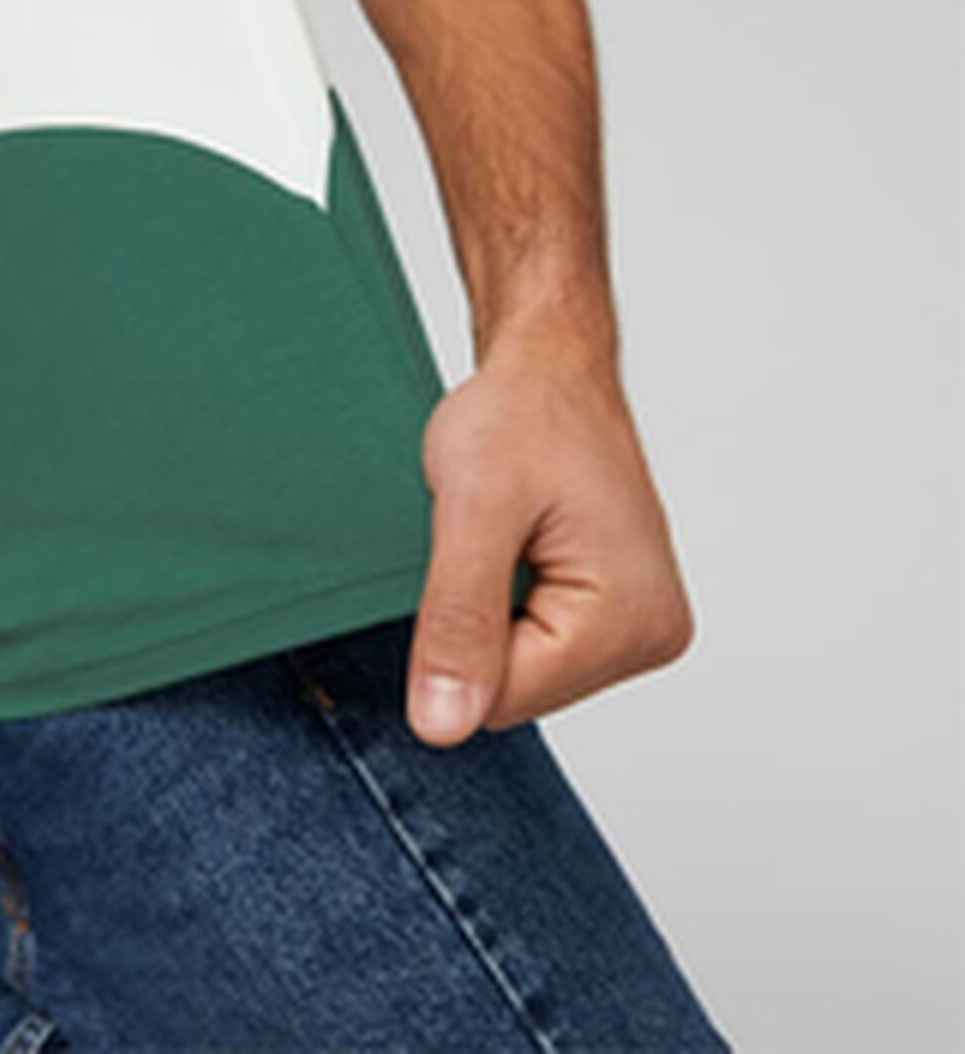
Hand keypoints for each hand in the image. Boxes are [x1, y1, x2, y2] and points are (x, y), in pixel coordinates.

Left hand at [406, 329, 694, 746]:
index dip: (453, 639)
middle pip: (514, 695)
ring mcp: (640, 626)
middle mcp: (653, 634)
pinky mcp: (618, 616)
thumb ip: (459, 621)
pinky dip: (506, 609)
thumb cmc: (522, 414)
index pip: (501, 701)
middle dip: (475, 626)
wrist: (550, 370)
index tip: (464, 558)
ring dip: (489, 616)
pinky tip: (518, 554)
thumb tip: (442, 726)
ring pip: (520, 675)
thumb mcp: (474, 510)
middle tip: (488, 542)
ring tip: (506, 541)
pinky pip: (535, 649)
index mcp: (631, 619)